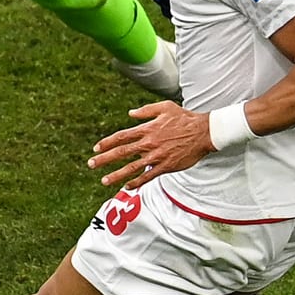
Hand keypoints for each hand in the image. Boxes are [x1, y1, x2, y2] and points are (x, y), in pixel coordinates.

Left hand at [89, 101, 213, 186]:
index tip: (96, 149)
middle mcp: (149, 143)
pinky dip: (137, 182)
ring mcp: (157, 156)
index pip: (121, 137)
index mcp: (146, 129)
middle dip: (104, 159)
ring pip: (132, 167)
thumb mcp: (164, 107)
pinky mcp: (166, 166)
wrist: (203, 132)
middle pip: (121, 152)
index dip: (107, 143)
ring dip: (116, 175)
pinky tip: (127, 186)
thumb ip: (145, 110)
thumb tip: (129, 113)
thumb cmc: (184, 118)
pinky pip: (148, 176)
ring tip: (104, 180)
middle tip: (91, 164)